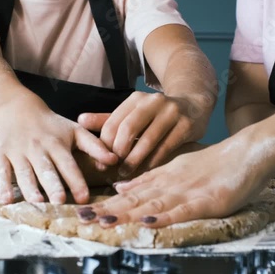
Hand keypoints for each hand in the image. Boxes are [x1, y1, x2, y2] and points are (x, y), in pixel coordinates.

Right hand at [0, 91, 117, 203]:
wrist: (18, 108)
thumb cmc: (52, 125)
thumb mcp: (75, 131)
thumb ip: (95, 146)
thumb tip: (114, 160)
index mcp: (57, 144)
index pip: (69, 164)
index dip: (77, 181)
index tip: (84, 198)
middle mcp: (38, 148)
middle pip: (46, 169)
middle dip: (53, 185)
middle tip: (59, 200)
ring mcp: (18, 151)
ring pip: (24, 172)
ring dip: (30, 188)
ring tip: (37, 202)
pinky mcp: (1, 153)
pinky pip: (0, 170)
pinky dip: (2, 185)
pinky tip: (6, 200)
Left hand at [77, 126, 272, 227]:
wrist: (244, 154)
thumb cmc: (211, 165)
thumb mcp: (175, 169)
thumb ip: (149, 179)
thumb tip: (121, 187)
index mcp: (161, 178)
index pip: (129, 193)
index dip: (105, 203)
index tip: (82, 213)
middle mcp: (168, 184)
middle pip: (133, 198)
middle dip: (106, 210)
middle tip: (80, 218)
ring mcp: (185, 191)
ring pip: (151, 203)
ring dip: (126, 212)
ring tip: (102, 220)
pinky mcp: (205, 201)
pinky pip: (182, 209)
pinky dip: (164, 216)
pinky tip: (147, 221)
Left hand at [78, 91, 205, 176]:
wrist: (194, 105)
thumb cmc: (156, 115)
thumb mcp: (132, 114)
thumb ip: (107, 119)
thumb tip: (80, 120)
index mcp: (136, 99)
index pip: (113, 123)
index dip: (104, 145)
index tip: (100, 163)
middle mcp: (153, 101)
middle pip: (128, 129)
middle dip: (118, 152)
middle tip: (112, 169)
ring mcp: (171, 112)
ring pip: (147, 140)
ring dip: (134, 161)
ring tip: (125, 174)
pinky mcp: (186, 124)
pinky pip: (166, 147)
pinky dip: (153, 162)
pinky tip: (146, 172)